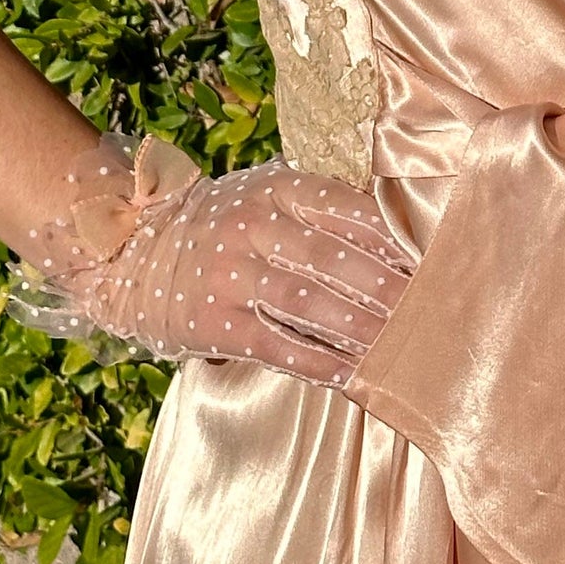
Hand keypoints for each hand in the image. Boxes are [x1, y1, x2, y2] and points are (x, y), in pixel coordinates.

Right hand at [18, 136, 413, 389]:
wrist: (130, 251)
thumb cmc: (217, 221)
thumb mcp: (262, 193)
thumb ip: (318, 203)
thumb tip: (394, 223)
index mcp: (274, 188)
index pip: (346, 208)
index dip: (392, 236)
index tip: (434, 258)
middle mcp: (254, 227)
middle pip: (335, 258)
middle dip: (388, 286)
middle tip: (432, 308)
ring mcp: (233, 276)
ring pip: (310, 303)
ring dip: (361, 328)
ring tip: (402, 345)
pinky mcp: (216, 323)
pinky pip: (278, 345)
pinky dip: (320, 362)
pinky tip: (353, 375)